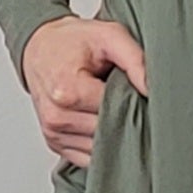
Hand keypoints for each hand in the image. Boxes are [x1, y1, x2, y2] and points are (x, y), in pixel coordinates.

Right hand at [21, 11, 147, 164]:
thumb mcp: (109, 36)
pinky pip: (88, 156)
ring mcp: (54, 134)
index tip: (135, 89)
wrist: (39, 48)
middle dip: (124, 118)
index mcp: (67, 91)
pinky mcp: (55, 143)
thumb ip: (135, 60)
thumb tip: (153, 89)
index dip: (132, 102)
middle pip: (109, 132)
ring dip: (113, 132)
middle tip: (127, 97)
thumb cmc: (72, 42)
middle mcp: (57, 117)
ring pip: (101, 149)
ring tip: (112, 106)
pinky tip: (101, 121)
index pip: (115, 112)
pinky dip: (100, 143)